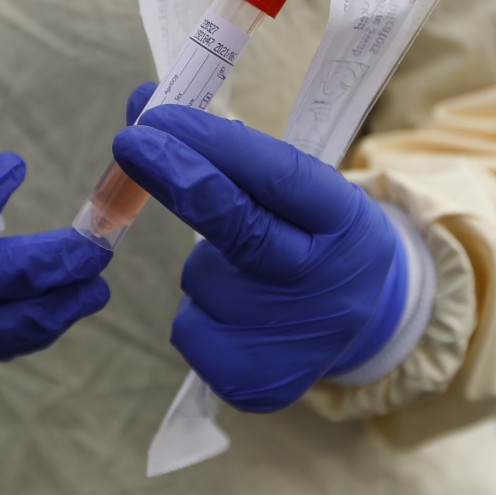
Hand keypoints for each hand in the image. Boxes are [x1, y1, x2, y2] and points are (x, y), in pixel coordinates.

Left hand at [112, 99, 406, 411]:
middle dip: (178, 178)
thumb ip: (230, 154)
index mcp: (345, 223)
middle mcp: (326, 285)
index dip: (215, 145)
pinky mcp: (254, 383)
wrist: (364, 324)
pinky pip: (190, 327)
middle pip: (241, 230)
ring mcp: (291, 341)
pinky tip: (240, 315)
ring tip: (252, 277)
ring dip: (205, 266)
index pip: (279, 177)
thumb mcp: (299, 190)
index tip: (160, 115)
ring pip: (201, 279)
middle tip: (131, 142)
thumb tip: (144, 111)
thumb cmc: (313, 237)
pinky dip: (201, 311)